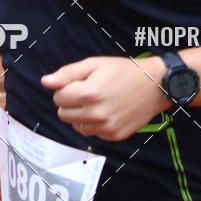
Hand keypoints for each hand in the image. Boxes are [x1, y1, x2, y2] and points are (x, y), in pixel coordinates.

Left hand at [41, 55, 169, 140]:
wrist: (155, 85)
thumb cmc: (124, 71)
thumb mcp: (95, 64)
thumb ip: (67, 73)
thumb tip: (45, 82)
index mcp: (88, 93)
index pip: (57, 97)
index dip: (66, 88)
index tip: (79, 83)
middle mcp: (96, 113)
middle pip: (63, 114)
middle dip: (70, 102)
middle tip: (87, 92)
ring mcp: (105, 127)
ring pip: (75, 126)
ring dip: (80, 115)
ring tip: (97, 102)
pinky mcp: (114, 136)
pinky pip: (91, 133)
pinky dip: (94, 124)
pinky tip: (106, 111)